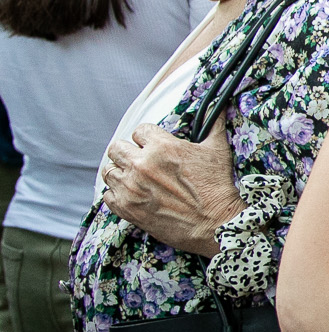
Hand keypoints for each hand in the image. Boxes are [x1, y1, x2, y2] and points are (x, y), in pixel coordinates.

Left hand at [101, 121, 242, 256]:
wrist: (216, 223)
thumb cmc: (217, 186)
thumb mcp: (218, 150)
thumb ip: (213, 124)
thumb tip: (217, 107)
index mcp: (162, 146)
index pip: (140, 131)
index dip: (148, 138)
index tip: (154, 146)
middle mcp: (141, 164)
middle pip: (116, 148)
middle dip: (128, 152)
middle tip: (140, 161)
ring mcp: (131, 187)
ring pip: (108, 171)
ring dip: (120, 172)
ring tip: (134, 178)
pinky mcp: (127, 208)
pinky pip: (107, 195)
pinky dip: (117, 194)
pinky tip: (133, 195)